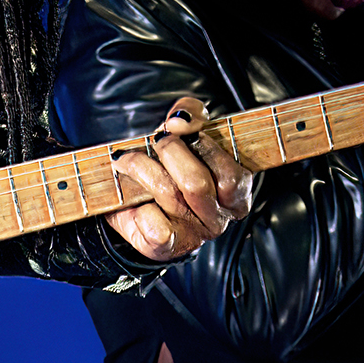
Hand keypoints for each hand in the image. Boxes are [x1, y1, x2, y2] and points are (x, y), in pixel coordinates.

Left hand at [105, 97, 254, 260]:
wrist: (133, 201)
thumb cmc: (168, 164)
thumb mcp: (185, 132)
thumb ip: (191, 115)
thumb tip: (180, 119)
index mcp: (236, 191)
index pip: (231, 172)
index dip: (202, 145)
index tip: (176, 125)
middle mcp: (219, 216)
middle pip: (196, 183)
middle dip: (168, 152)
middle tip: (154, 141)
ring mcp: (195, 234)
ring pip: (169, 195)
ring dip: (141, 168)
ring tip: (127, 159)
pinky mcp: (168, 247)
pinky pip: (155, 226)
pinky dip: (138, 208)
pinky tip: (135, 200)